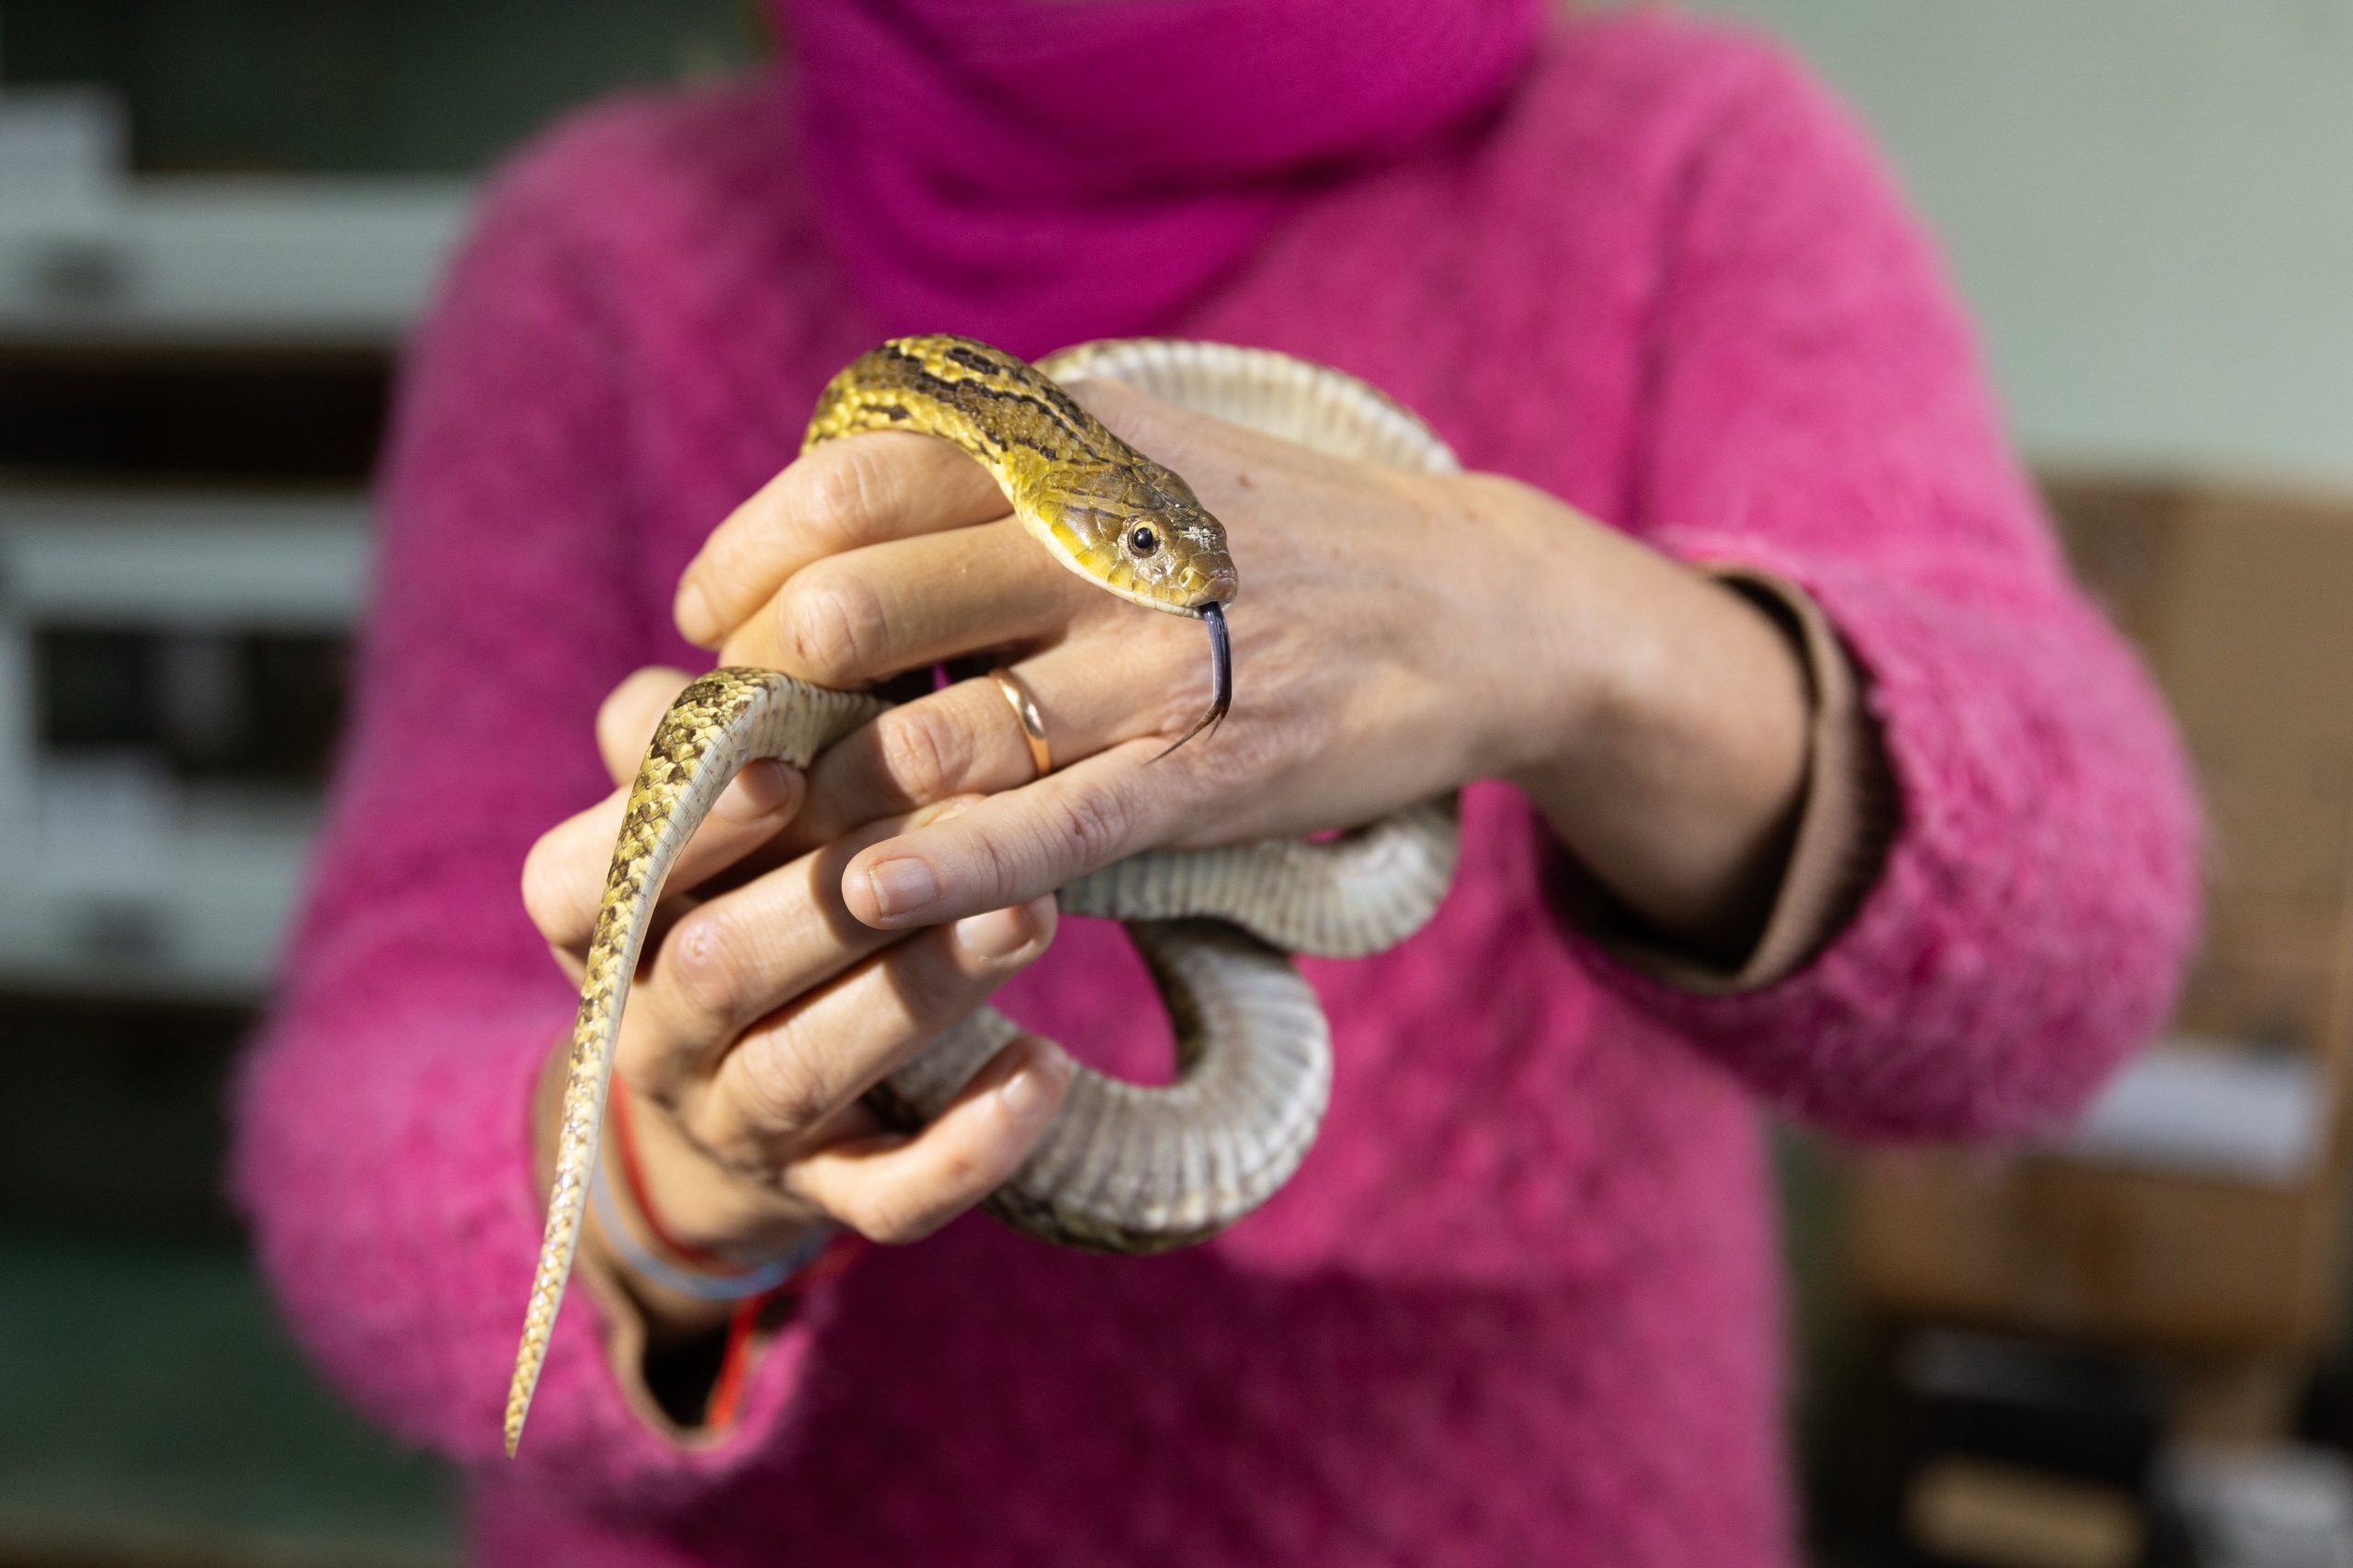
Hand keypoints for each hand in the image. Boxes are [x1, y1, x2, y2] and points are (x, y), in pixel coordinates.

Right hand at [521, 668, 1071, 1340]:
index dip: (675, 826)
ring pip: (803, 1073)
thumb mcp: (711, 812)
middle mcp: (645, 1031)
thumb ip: (717, 731)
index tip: (778, 763)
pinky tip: (1045, 1072)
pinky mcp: (825, 1195)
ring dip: (917, 992)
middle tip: (961, 824)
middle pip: (710, 971)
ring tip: (1029, 915)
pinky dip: (968, 1146)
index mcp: (599, 923)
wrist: (742, 1096)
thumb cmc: (740, 887)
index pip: (577, 880)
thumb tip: (755, 624)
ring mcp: (735, 1124)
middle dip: (830, 897)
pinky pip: (887, 1198)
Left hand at [676, 378, 1810, 959]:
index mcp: (1078, 448)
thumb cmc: (1280, 534)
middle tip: (737, 735)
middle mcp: (1108, 544)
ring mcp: (1162, 664)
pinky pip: (1050, 826)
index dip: (750, 554)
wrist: (1482, 601)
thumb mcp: (1145, 451)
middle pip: (864, 601)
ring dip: (830, 794)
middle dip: (767, 686)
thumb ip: (1000, 470)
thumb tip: (824, 523)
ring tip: (778, 828)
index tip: (709, 619)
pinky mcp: (1212, 775)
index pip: (854, 480)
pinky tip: (871, 890)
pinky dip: (945, 862)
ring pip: (937, 729)